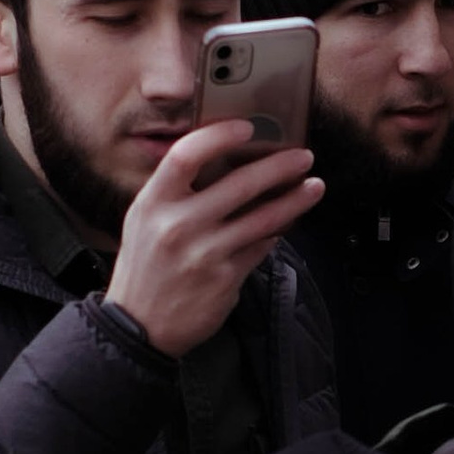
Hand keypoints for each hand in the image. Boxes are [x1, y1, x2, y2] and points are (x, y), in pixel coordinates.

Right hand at [103, 120, 321, 360]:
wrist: (139, 326)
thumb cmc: (146, 267)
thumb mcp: (145, 221)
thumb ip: (176, 193)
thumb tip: (225, 161)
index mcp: (152, 203)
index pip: (185, 155)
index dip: (218, 136)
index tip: (246, 127)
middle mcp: (177, 225)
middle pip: (239, 184)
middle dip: (279, 166)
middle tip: (302, 156)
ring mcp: (204, 253)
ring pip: (263, 218)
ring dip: (295, 200)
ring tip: (313, 187)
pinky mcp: (225, 278)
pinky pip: (261, 246)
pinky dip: (277, 232)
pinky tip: (289, 222)